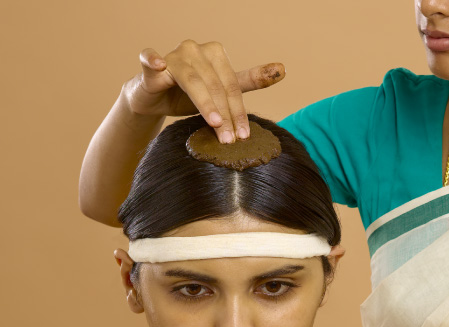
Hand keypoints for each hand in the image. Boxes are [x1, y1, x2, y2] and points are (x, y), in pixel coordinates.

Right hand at [123, 40, 285, 142]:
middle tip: (230, 139)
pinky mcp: (151, 65)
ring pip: (193, 81)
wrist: (155, 99)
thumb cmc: (191, 95)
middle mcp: (195, 50)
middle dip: (225, 114)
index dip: (239, 111)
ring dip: (205, 104)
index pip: (232, 85)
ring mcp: (172, 55)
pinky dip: (152, 60)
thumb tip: (283, 69)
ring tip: (214, 125)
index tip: (245, 135)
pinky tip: (158, 66)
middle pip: (215, 85)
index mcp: (215, 53)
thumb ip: (249, 81)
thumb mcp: (222, 91)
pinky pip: (149, 59)